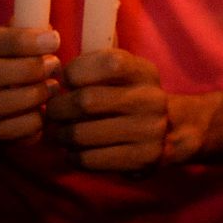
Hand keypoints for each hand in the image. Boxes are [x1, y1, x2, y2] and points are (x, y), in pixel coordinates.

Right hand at [0, 27, 60, 143]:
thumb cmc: (11, 60)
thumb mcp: (13, 39)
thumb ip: (28, 29)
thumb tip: (46, 30)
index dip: (19, 41)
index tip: (54, 40)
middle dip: (23, 70)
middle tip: (54, 65)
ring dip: (27, 97)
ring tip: (53, 88)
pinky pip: (0, 133)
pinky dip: (28, 124)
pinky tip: (45, 113)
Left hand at [45, 49, 167, 170]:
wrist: (170, 133)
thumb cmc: (129, 98)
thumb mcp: (123, 75)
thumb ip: (94, 68)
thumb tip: (52, 77)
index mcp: (144, 73)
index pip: (108, 63)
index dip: (75, 71)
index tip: (67, 82)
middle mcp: (150, 100)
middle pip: (87, 101)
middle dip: (58, 108)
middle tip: (53, 113)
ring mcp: (148, 131)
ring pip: (82, 134)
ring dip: (61, 135)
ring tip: (60, 133)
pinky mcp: (141, 159)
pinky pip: (89, 159)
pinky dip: (72, 156)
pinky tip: (74, 151)